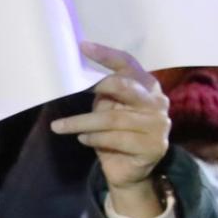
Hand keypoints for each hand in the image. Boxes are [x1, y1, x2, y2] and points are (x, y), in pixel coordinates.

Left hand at [49, 43, 169, 217]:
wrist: (130, 171)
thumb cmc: (115, 133)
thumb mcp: (107, 108)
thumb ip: (102, 93)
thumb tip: (73, 76)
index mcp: (147, 85)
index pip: (128, 63)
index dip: (106, 55)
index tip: (82, 46)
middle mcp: (157, 102)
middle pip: (125, 87)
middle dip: (99, 86)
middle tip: (75, 89)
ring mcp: (158, 125)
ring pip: (112, 119)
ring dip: (81, 122)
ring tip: (59, 126)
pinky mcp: (153, 147)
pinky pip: (116, 139)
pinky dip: (94, 139)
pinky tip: (83, 139)